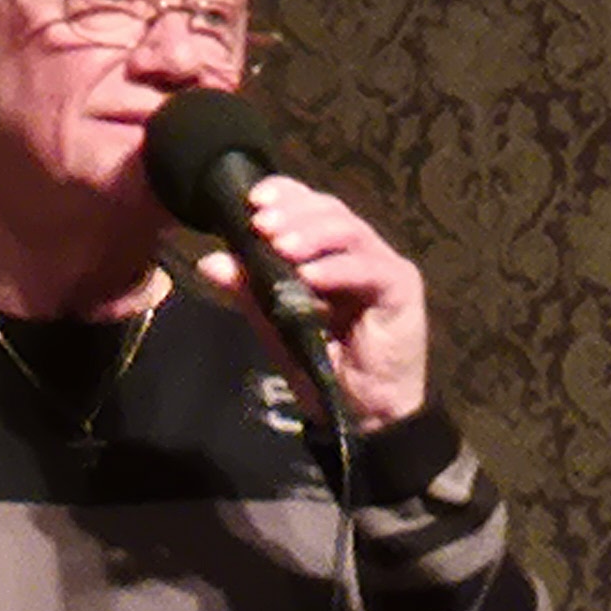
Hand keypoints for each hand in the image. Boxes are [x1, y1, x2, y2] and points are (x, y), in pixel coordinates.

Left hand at [200, 176, 431, 431]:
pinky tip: (309, 277)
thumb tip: (210, 261)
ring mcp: (383, 266)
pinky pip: (368, 268)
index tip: (252, 201)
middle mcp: (360, 251)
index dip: (285, 195)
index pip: (310, 208)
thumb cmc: (323, 367)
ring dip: (312, 234)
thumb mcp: (276, 324)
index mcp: (330, 253)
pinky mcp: (401, 288)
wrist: (361, 415)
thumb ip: (248, 291)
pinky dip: (336, 270)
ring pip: (350, 231)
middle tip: (261, 223)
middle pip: (330, 211)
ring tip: (281, 245)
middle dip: (294, 213)